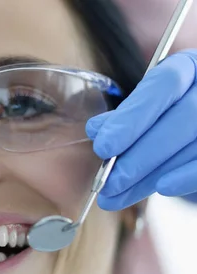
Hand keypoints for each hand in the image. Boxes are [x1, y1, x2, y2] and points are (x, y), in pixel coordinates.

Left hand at [86, 49, 196, 209]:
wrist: (195, 144)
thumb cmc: (167, 123)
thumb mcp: (146, 115)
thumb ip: (124, 119)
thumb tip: (97, 129)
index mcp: (188, 67)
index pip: (162, 84)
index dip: (131, 117)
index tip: (103, 148)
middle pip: (182, 116)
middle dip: (140, 154)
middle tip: (108, 183)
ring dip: (154, 172)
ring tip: (119, 194)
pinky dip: (188, 176)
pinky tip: (162, 188)